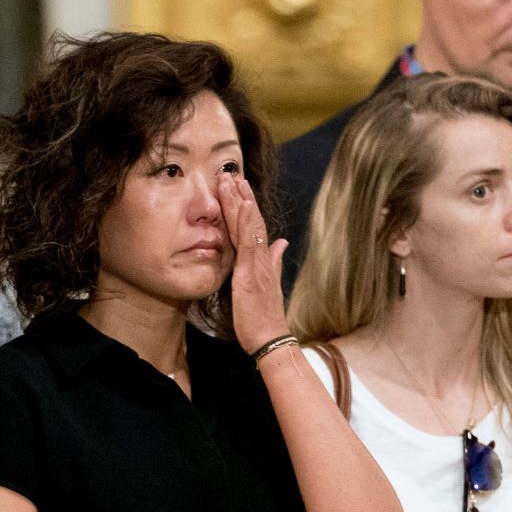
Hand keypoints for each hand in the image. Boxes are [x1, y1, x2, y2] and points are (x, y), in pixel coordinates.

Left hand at [213, 173, 290, 354]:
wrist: (270, 338)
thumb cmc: (264, 318)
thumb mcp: (267, 286)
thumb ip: (273, 262)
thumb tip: (280, 244)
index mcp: (262, 261)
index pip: (254, 228)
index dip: (247, 207)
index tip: (239, 188)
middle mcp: (262, 258)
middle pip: (252, 221)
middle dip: (242, 197)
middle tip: (231, 174)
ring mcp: (258, 263)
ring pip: (250, 226)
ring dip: (241, 202)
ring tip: (233, 180)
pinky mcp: (251, 271)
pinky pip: (249, 242)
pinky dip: (247, 221)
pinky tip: (243, 205)